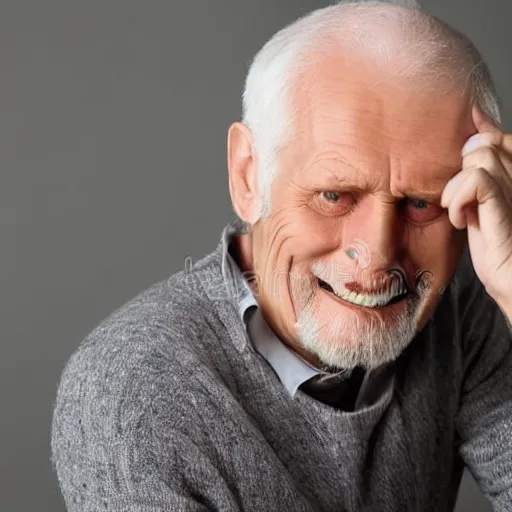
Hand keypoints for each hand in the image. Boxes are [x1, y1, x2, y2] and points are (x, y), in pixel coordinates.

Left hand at [441, 105, 511, 317]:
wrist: (511, 282)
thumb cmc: (497, 249)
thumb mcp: (481, 209)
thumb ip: (475, 180)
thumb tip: (468, 144)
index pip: (500, 138)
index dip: (480, 135)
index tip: (466, 150)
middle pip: (485, 144)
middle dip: (459, 171)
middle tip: (458, 203)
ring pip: (480, 157)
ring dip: (455, 188)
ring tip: (460, 214)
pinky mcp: (506, 207)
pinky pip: (478, 180)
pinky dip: (458, 198)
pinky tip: (460, 220)